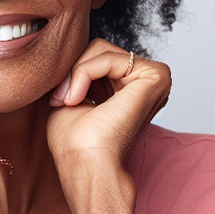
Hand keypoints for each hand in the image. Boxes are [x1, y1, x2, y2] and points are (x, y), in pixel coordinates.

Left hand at [46, 38, 171, 173]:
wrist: (86, 165)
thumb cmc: (75, 141)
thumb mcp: (70, 94)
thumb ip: (75, 71)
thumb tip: (67, 50)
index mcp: (131, 86)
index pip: (96, 54)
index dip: (72, 70)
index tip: (59, 98)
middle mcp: (147, 80)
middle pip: (99, 47)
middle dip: (74, 69)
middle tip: (61, 98)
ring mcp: (154, 77)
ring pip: (101, 49)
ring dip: (76, 72)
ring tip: (69, 101)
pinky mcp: (155, 76)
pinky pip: (108, 58)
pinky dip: (84, 73)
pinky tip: (77, 99)